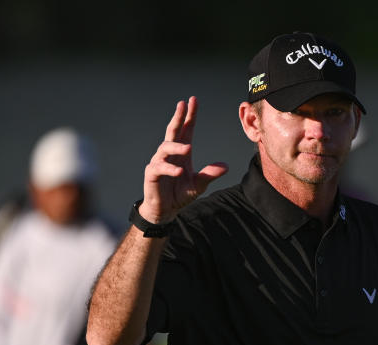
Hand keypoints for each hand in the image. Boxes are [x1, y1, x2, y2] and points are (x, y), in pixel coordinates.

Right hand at [140, 96, 228, 223]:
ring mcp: (159, 163)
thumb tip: (226, 166)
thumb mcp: (199, 184)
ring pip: (165, 148)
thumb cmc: (180, 195)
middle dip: (178, 117)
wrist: (165, 210)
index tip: (192, 100)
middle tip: (183, 104)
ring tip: (188, 148)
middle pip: (173, 131)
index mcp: (181, 153)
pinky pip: (159, 168)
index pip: (185, 129)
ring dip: (176, 147)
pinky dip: (169, 169)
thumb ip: (210, 174)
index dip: (189, 116)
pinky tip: (178, 172)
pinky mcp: (152, 174)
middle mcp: (169, 154)